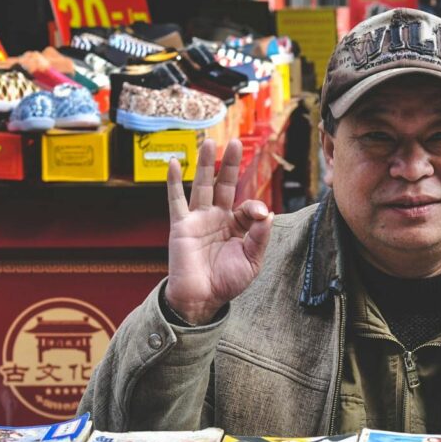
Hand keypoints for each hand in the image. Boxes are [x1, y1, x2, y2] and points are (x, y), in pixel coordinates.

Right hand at [164, 139, 272, 324]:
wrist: (202, 299)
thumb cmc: (227, 282)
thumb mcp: (252, 260)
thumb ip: (260, 236)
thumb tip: (268, 212)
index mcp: (237, 226)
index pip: (247, 206)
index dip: (254, 208)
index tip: (259, 216)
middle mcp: (218, 218)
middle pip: (225, 185)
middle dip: (230, 164)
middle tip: (235, 142)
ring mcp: (198, 219)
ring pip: (201, 185)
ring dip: (204, 164)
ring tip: (208, 142)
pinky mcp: (181, 225)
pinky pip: (175, 200)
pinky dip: (172, 181)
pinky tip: (172, 162)